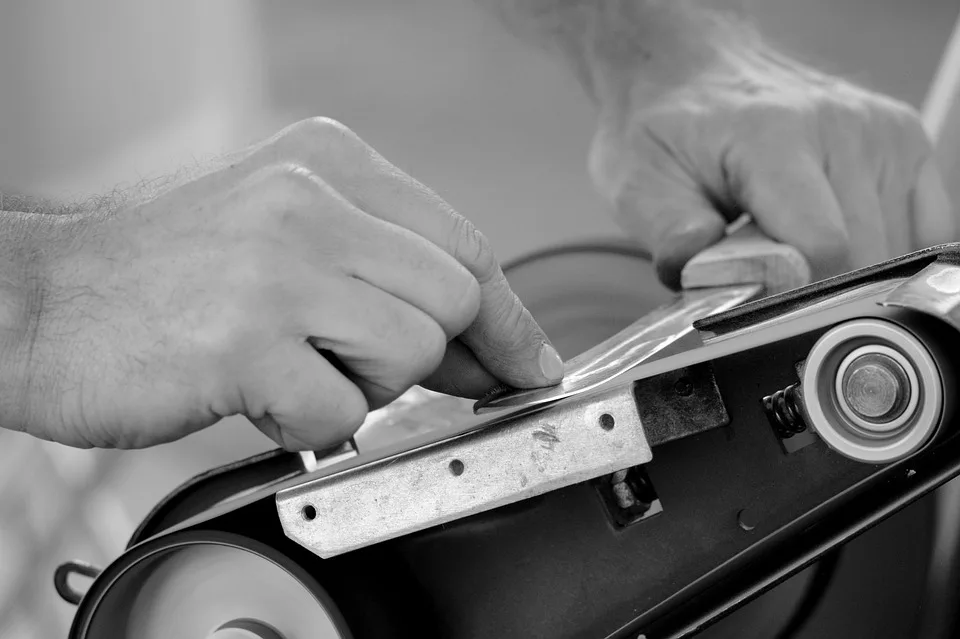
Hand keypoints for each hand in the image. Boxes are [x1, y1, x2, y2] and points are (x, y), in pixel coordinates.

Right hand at [10, 118, 562, 449]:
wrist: (41, 301)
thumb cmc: (164, 275)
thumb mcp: (283, 235)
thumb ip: (384, 275)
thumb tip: (484, 348)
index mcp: (330, 162)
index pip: (464, 242)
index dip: (506, 316)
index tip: (524, 361)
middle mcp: (311, 201)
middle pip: (452, 300)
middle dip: (426, 355)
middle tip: (361, 366)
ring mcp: (280, 267)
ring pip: (409, 354)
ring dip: (360, 385)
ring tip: (288, 364)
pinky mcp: (246, 340)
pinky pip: (341, 412)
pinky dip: (308, 422)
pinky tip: (256, 391)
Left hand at [588, 46, 956, 286]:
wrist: (695, 78)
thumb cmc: (669, 135)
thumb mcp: (638, 188)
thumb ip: (672, 237)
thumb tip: (704, 269)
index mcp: (772, 136)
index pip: (822, 246)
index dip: (791, 294)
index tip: (757, 299)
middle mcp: (840, 127)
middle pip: (864, 257)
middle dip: (815, 287)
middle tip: (764, 268)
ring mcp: (882, 132)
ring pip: (897, 249)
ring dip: (848, 269)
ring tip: (793, 240)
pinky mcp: (906, 142)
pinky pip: (926, 229)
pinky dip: (886, 251)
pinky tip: (838, 239)